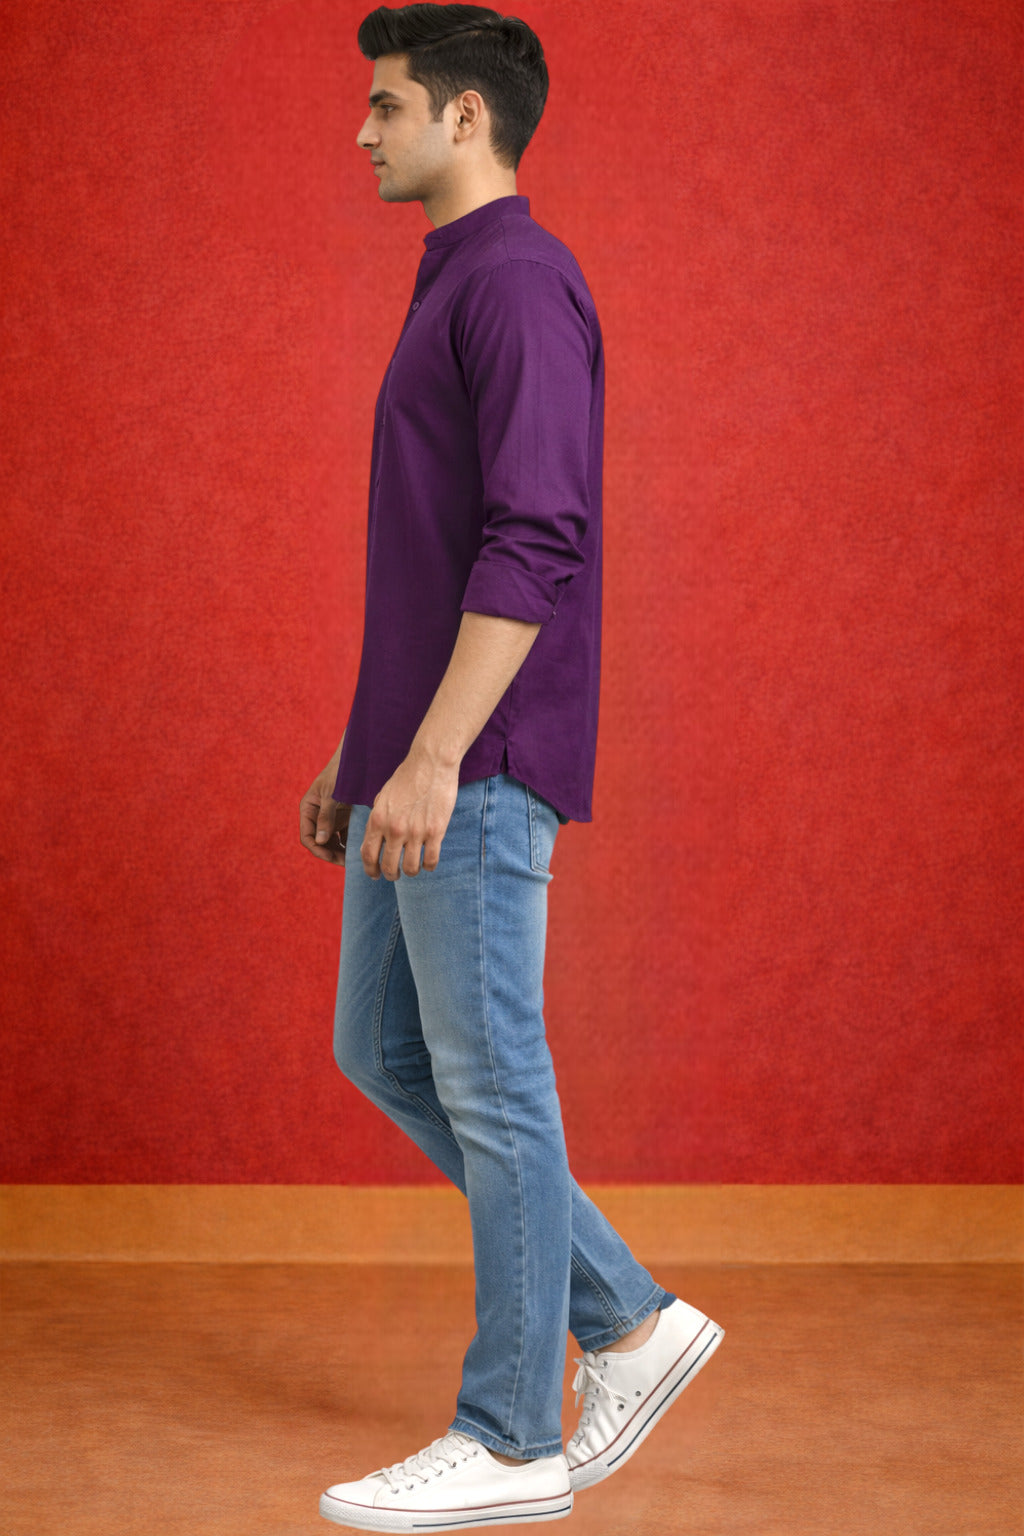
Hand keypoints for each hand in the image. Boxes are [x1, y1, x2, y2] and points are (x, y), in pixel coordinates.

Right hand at [300, 762, 350, 864]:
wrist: (356, 758)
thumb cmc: (340, 773)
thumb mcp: (332, 795)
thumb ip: (325, 817)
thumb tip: (319, 841)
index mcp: (308, 810)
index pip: (308, 837)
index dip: (318, 850)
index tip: (332, 858)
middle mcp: (317, 816)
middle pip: (320, 842)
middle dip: (332, 854)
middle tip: (347, 863)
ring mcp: (330, 817)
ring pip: (333, 841)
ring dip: (341, 851)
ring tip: (355, 859)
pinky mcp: (344, 817)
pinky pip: (345, 835)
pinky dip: (350, 843)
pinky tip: (360, 849)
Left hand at [362, 748, 458, 879]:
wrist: (431, 762)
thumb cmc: (406, 777)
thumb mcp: (383, 797)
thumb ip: (377, 820)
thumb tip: (373, 841)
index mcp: (378, 820)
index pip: (368, 855)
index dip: (370, 870)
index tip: (375, 874)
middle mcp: (395, 829)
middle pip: (389, 866)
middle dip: (391, 875)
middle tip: (394, 875)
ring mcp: (416, 831)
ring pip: (410, 868)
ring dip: (410, 872)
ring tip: (413, 869)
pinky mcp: (436, 831)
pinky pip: (431, 860)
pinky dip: (429, 866)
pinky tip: (428, 862)